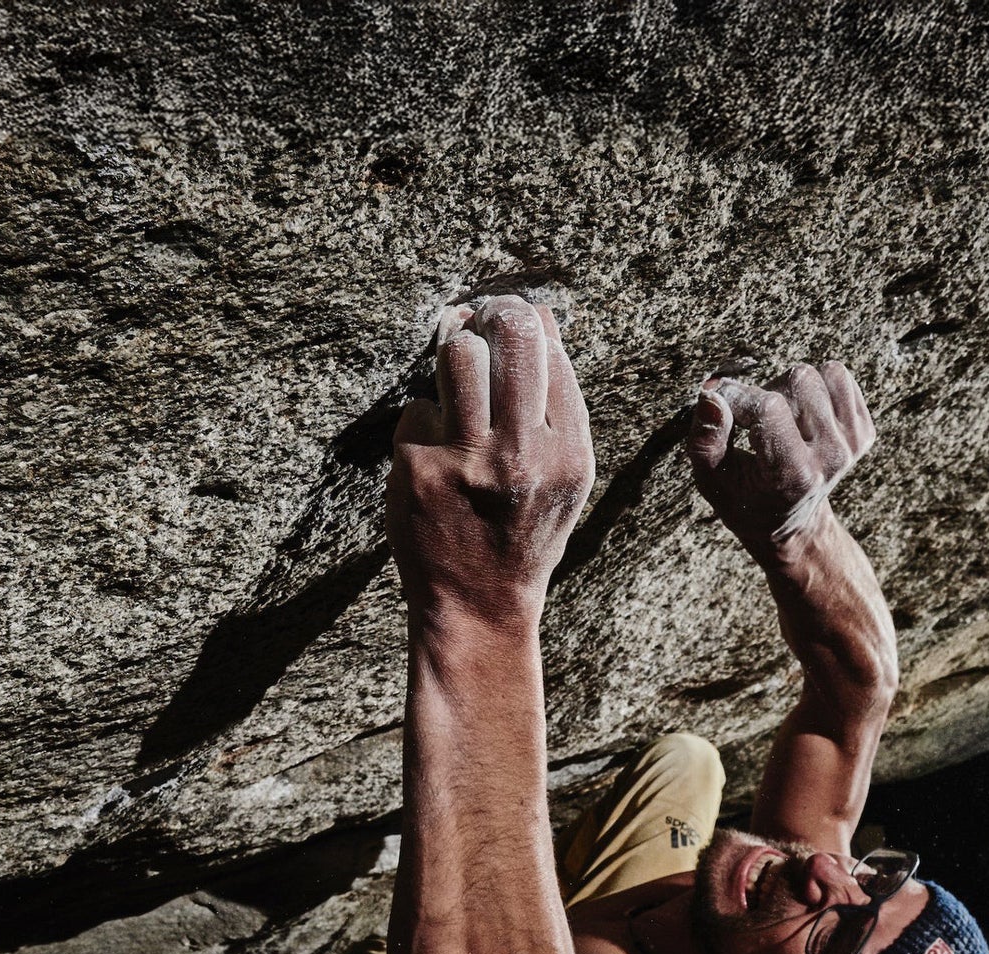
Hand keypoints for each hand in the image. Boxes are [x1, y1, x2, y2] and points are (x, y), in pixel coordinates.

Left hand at [388, 296, 594, 621]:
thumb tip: (541, 315)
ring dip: (454, 351)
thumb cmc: (524, 532)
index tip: (511, 318)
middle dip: (492, 314)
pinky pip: (419, 407)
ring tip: (457, 370)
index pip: (551, 350)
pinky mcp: (419, 469)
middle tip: (480, 317)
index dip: (526, 320)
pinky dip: (425, 422)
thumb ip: (559, 405)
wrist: (479, 604)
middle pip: (511, 336)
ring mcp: (468, 461)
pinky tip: (435, 454)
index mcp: (569, 453)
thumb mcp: (565, 477)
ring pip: (459, 356)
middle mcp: (523, 454)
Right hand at [685, 361, 874, 559]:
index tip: (722, 406)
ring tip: (778, 419)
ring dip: (791, 388)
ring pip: (820, 374)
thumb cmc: (745, 500)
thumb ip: (705, 441)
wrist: (792, 524)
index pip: (768, 407)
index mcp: (792, 476)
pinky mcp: (864, 431)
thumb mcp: (712, 481)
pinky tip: (801, 415)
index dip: (738, 396)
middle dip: (766, 391)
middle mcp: (830, 459)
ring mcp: (852, 445)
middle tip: (754, 422)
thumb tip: (711, 395)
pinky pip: (839, 377)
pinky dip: (817, 386)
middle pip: (798, 380)